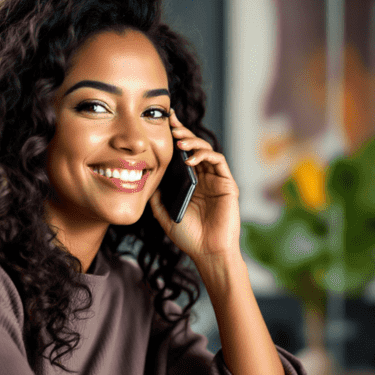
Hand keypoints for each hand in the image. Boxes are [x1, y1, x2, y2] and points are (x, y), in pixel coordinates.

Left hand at [149, 111, 239, 263]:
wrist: (207, 252)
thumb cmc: (189, 237)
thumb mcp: (164, 215)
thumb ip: (157, 198)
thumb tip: (147, 179)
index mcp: (190, 183)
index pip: (183, 155)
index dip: (176, 138)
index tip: (164, 123)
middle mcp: (204, 178)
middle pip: (195, 148)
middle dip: (184, 132)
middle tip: (172, 123)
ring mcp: (216, 180)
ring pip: (207, 150)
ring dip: (193, 142)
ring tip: (180, 143)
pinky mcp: (227, 184)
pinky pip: (218, 161)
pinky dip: (205, 155)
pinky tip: (191, 160)